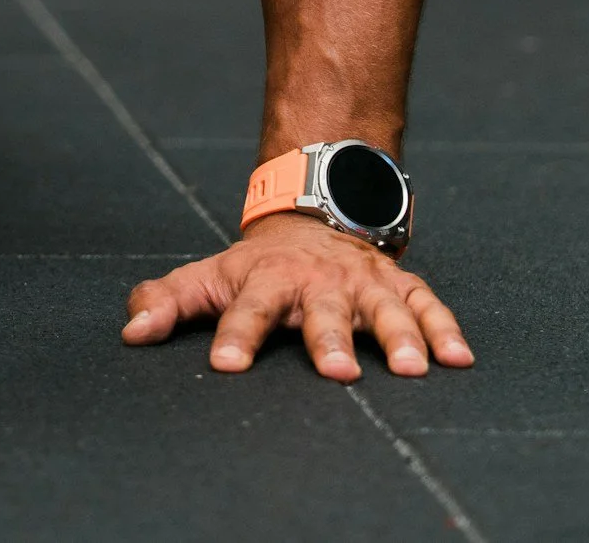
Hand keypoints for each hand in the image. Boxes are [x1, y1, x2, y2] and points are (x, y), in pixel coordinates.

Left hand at [120, 214, 473, 381]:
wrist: (313, 215)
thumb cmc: (255, 266)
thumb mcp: (207, 276)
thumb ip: (166, 302)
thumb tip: (130, 333)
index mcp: (266, 279)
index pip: (246, 309)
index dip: (233, 335)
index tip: (225, 365)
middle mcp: (317, 280)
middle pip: (323, 311)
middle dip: (329, 340)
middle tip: (337, 374)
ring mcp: (363, 282)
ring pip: (384, 308)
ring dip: (399, 336)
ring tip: (411, 369)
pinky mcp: (399, 284)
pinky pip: (428, 304)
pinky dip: (446, 328)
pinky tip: (459, 359)